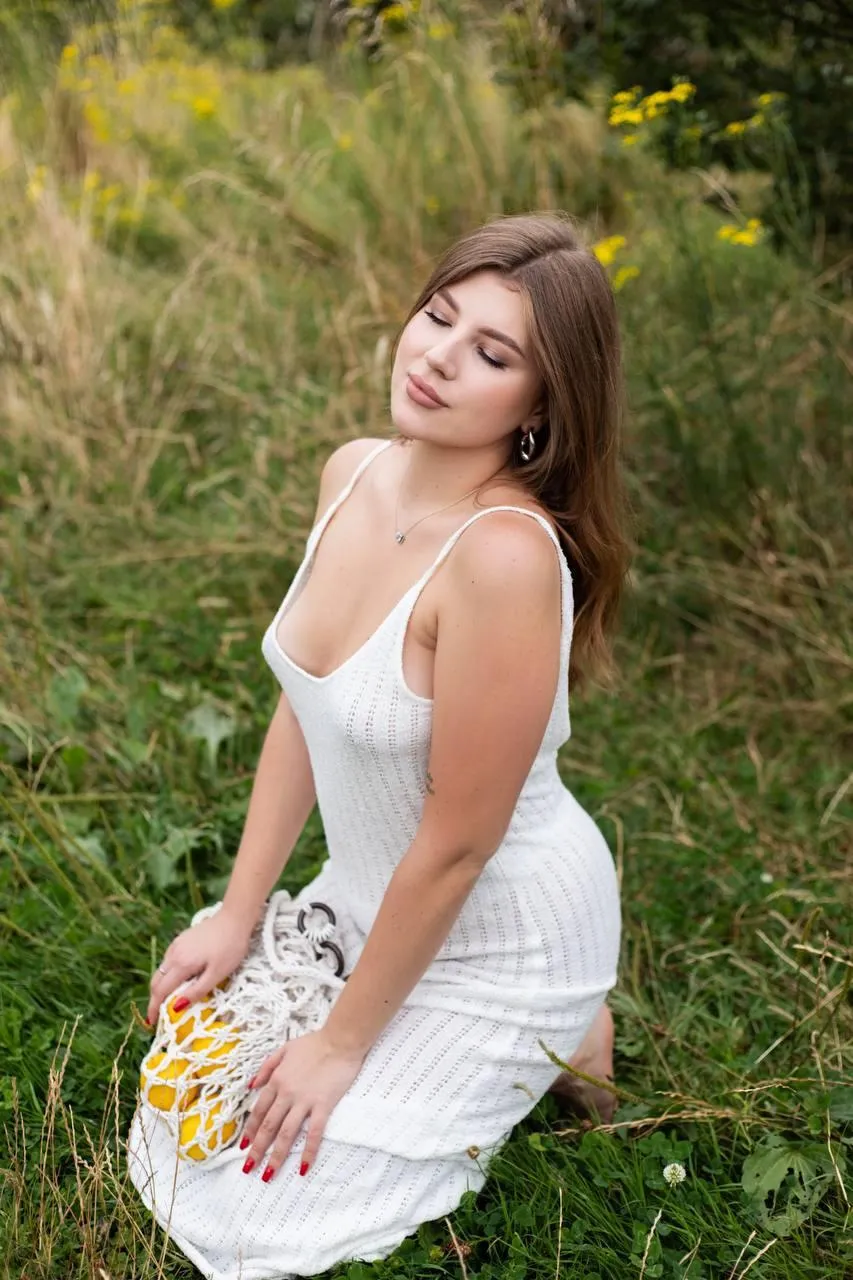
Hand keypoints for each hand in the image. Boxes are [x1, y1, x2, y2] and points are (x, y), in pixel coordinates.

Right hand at [146, 907, 253, 1025]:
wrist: (235, 917)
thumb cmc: (230, 947)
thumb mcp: (217, 974)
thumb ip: (197, 991)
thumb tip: (176, 1007)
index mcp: (181, 964)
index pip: (160, 991)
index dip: (153, 1008)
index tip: (151, 1023)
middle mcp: (174, 954)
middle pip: (157, 981)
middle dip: (155, 999)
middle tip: (158, 1016)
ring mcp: (177, 945)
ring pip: (162, 970)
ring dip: (161, 987)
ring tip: (168, 1001)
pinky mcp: (182, 939)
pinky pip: (169, 961)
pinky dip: (168, 974)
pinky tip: (178, 979)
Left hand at [238, 1029, 366, 1181]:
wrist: (340, 1040)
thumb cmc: (314, 1043)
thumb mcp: (284, 1049)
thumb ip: (266, 1067)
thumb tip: (251, 1086)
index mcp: (276, 1080)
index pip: (259, 1111)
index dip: (249, 1130)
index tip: (243, 1146)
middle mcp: (286, 1093)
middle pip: (268, 1126)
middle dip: (257, 1149)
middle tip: (248, 1168)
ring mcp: (304, 1101)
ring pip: (286, 1133)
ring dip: (276, 1156)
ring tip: (268, 1175)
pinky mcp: (323, 1105)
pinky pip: (314, 1132)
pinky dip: (308, 1151)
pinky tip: (303, 1168)